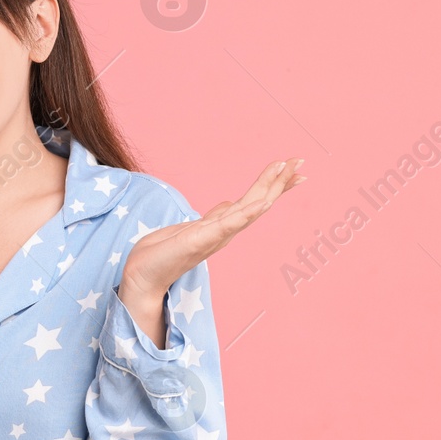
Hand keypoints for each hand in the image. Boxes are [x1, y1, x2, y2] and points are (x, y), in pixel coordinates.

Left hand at [122, 158, 306, 299]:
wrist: (141, 279)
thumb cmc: (161, 255)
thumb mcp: (192, 228)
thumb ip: (214, 218)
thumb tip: (229, 203)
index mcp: (221, 227)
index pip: (252, 202)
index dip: (272, 184)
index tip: (291, 168)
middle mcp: (223, 232)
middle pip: (257, 202)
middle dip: (278, 181)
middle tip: (299, 160)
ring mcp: (213, 237)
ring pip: (248, 209)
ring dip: (268, 189)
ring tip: (286, 171)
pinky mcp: (199, 241)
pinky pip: (227, 225)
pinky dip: (246, 214)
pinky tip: (263, 202)